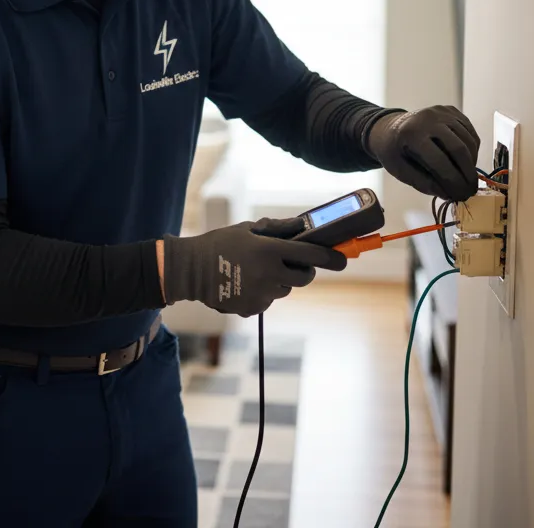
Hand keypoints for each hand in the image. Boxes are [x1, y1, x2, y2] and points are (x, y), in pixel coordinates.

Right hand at [161, 217, 346, 316]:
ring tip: (256, 271)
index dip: (331, 258)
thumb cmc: (219, 243)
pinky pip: (268, 300)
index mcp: (270, 251)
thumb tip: (302, 225)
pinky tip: (245, 283)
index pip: (312, 256)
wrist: (190, 270)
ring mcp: (262, 294)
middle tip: (293, 263)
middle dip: (304, 270)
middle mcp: (270, 275)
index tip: (342, 259)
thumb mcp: (247, 229)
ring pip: (285, 289)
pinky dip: (263, 292)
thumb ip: (277, 229)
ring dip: (280, 281)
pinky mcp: (253, 308)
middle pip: (304, 278)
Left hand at [368, 105, 479, 200]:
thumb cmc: (394, 151)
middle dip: (467, 174)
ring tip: (468, 179)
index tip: (461, 196)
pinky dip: (472, 150)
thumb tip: (449, 194)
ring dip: (472, 163)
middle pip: (458, 149)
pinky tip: (467, 162)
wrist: (390, 128)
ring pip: (468, 140)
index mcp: (411, 134)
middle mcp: (429, 118)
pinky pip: (469, 132)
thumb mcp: (399, 170)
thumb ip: (423, 183)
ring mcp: (441, 112)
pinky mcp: (451, 111)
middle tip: (471, 191)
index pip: (439, 160)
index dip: (453, 181)